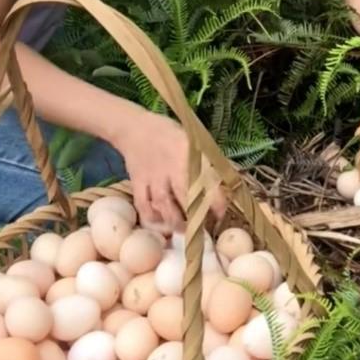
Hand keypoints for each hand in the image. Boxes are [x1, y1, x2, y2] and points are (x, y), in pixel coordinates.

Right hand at [118, 110, 225, 233]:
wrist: (134, 129)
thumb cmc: (170, 135)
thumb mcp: (193, 142)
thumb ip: (206, 162)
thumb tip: (225, 183)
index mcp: (187, 154)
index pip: (205, 180)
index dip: (215, 200)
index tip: (220, 213)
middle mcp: (170, 167)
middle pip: (184, 196)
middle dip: (196, 216)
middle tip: (204, 228)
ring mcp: (152, 177)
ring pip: (163, 204)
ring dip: (175, 221)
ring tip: (184, 230)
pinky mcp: (137, 183)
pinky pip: (143, 205)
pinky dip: (151, 217)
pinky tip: (160, 222)